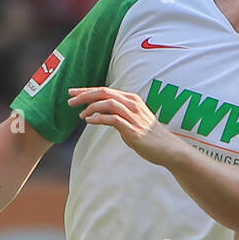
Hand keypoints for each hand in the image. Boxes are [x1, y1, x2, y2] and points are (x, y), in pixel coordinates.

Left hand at [67, 87, 183, 164]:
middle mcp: (132, 104)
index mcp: (132, 100)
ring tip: (80, 114)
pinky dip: (98, 118)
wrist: (168, 149)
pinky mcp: (132, 129)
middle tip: (70, 100)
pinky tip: (89, 121)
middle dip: (85, 95)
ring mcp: (133, 116)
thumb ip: (119, 115)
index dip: (87, 91)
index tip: (73, 93)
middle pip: (104, 93)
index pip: (105, 90)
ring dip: (91, 107)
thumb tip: (101, 115)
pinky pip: (112, 119)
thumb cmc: (150, 136)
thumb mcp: (133, 120)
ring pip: (107, 104)